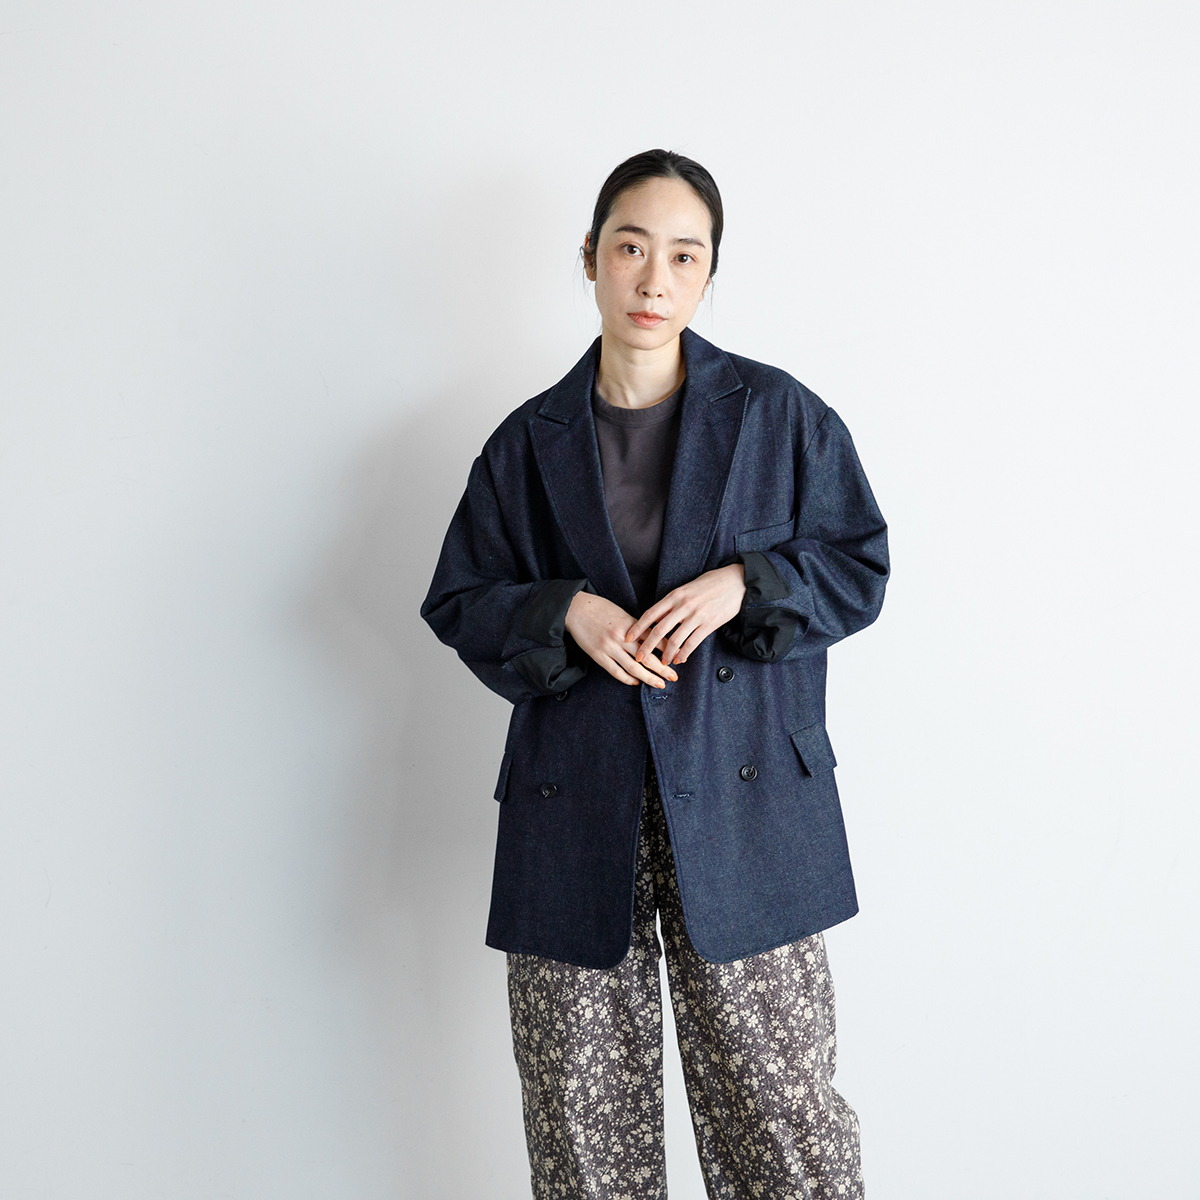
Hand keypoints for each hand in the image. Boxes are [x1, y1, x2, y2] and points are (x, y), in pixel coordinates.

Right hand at [564, 591, 678, 688]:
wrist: (576, 608)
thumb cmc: (601, 609)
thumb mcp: (623, 614)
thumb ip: (638, 627)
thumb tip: (654, 638)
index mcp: (631, 624)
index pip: (655, 639)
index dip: (668, 650)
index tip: (679, 657)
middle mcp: (622, 637)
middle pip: (647, 657)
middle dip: (663, 668)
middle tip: (674, 677)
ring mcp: (610, 647)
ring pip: (633, 667)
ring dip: (648, 678)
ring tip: (660, 684)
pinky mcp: (598, 655)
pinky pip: (615, 671)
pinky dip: (627, 679)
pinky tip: (636, 682)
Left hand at [626, 564, 745, 666]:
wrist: (735, 581)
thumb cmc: (710, 584)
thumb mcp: (687, 588)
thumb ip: (672, 602)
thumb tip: (658, 617)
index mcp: (675, 595)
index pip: (650, 614)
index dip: (637, 628)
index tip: (627, 638)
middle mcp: (683, 606)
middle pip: (659, 630)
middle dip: (646, 646)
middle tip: (638, 657)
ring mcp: (696, 616)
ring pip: (675, 640)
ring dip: (666, 654)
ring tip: (661, 663)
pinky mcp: (709, 624)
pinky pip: (693, 643)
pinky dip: (684, 654)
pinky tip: (679, 660)